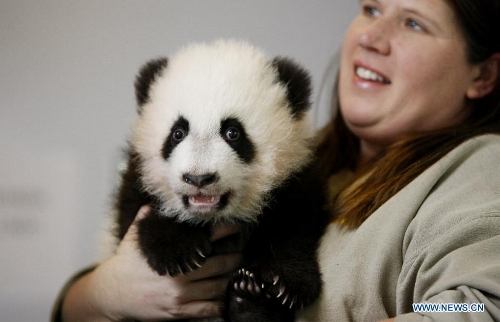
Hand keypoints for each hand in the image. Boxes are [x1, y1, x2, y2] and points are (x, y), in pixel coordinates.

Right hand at [62, 205, 240, 320]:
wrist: (111, 295)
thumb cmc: (124, 264)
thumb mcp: (133, 238)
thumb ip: (145, 219)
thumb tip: (153, 204)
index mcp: (173, 254)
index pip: (206, 238)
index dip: (225, 231)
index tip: (235, 227)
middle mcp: (180, 275)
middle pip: (220, 264)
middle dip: (234, 257)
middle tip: (241, 252)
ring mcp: (180, 295)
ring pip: (217, 287)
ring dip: (229, 279)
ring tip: (236, 272)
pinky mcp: (178, 311)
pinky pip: (207, 308)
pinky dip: (219, 303)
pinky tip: (225, 297)